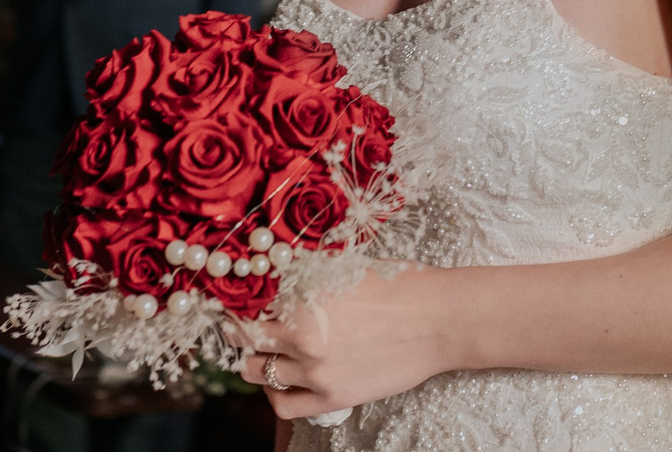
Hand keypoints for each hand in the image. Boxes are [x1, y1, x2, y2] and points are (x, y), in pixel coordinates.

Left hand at [227, 269, 451, 420]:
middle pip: (247, 340)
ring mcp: (317, 370)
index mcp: (302, 298)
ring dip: (252, 362)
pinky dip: (272, 392)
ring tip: (257, 354)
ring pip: (258, 372)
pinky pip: (284, 404)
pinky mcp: (333, 396)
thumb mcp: (344, 268)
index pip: (249, 305)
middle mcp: (302, 335)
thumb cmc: (399, 285)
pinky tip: (277, 380)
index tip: (232, 303)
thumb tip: (274, 275)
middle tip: (237, 328)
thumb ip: (305, 277)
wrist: (439, 320)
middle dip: (239, 333)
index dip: (236, 304)